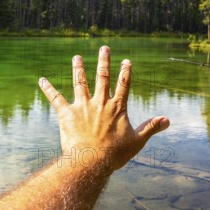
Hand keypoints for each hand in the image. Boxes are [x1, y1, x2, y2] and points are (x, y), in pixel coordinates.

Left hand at [38, 45, 169, 171]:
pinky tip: (41, 80)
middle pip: (102, 77)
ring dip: (78, 69)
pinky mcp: (67, 114)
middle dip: (103, 61)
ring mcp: (82, 106)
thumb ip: (151, 127)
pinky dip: (48, 89)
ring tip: (76, 57)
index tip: (126, 61)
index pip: (123, 84)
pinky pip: (56, 98)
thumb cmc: (115, 154)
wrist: (91, 162)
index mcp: (117, 107)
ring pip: (80, 83)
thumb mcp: (137, 141)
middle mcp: (100, 102)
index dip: (126, 72)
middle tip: (104, 48)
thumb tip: (168, 120)